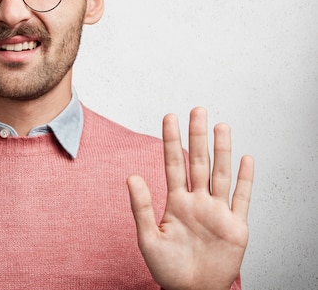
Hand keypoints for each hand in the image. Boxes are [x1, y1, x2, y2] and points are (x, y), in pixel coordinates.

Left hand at [127, 107, 253, 289]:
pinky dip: (246, 180)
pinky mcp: (236, 227)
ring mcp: (218, 212)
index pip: (174, 164)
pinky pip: (243, 199)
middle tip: (197, 110)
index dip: (172, 141)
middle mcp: (198, 202)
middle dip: (197, 136)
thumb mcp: (148, 238)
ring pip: (221, 174)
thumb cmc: (168, 268)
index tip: (169, 117)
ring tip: (221, 125)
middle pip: (198, 162)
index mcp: (176, 202)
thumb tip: (131, 176)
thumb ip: (141, 207)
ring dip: (222, 150)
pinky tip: (246, 159)